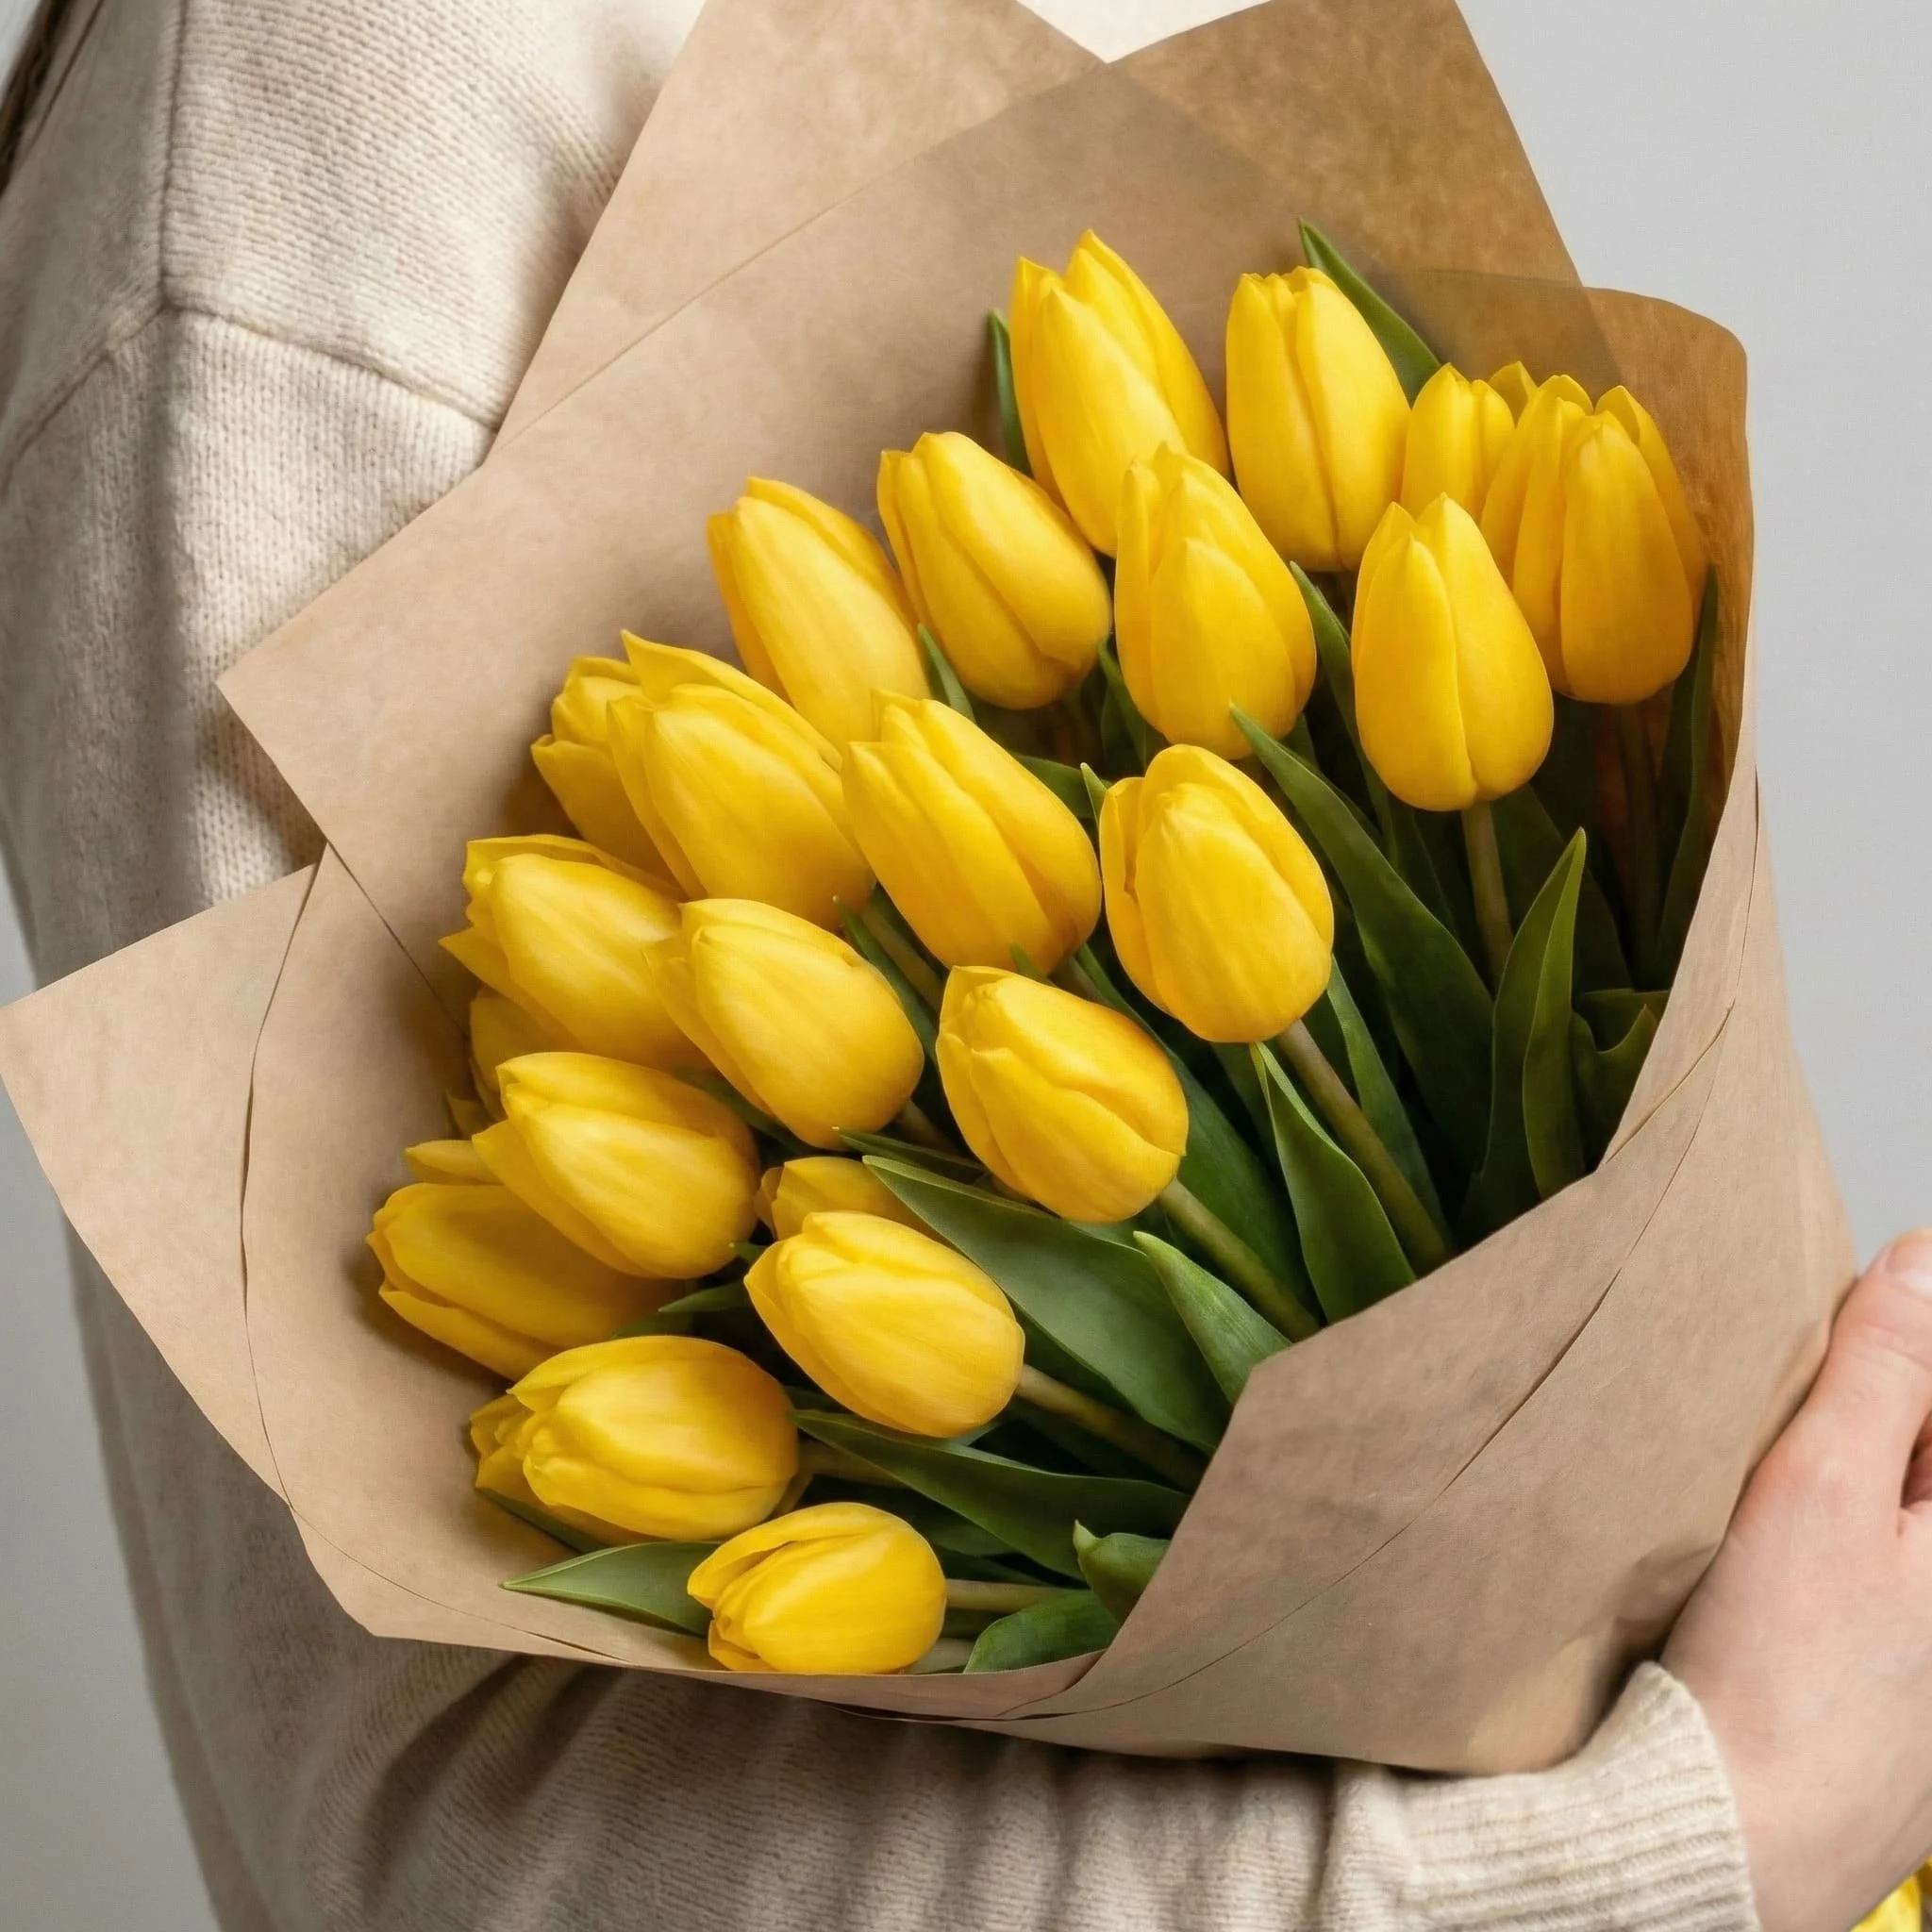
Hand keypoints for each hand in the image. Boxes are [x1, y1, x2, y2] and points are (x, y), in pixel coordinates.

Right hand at [1667, 1234, 1931, 1931]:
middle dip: (1875, 1407)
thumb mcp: (1817, 1489)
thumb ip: (1881, 1372)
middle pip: (1924, 1453)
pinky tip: (1774, 1562)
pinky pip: (1882, 1572)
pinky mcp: (1909, 1689)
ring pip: (1904, 1511)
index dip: (1897, 1341)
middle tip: (1790, 1408)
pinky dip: (1837, 1541)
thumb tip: (1922, 1263)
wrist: (1737, 1838)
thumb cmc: (1780, 1682)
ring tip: (1772, 1482)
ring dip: (1851, 1470)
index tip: (1840, 1324)